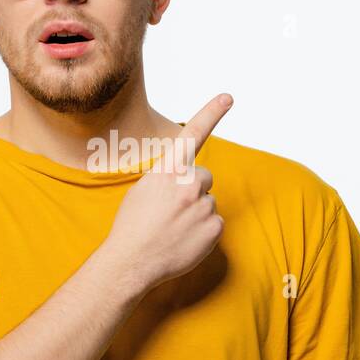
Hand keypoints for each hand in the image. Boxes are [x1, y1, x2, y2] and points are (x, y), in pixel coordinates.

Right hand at [101, 94, 233, 293]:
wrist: (131, 261)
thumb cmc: (133, 226)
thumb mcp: (143, 189)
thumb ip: (167, 178)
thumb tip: (184, 179)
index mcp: (168, 170)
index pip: (192, 135)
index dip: (211, 113)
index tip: (227, 97)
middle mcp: (189, 184)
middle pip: (204, 177)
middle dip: (193, 189)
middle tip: (172, 209)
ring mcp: (203, 206)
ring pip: (208, 202)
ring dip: (196, 212)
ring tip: (174, 228)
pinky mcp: (214, 228)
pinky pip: (215, 223)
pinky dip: (203, 232)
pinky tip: (184, 240)